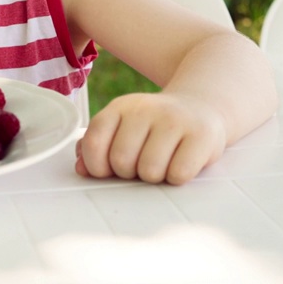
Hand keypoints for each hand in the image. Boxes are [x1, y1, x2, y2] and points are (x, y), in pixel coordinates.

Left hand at [75, 91, 226, 184]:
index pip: (93, 142)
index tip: (109, 168)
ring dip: (155, 177)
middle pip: (121, 161)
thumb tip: (81, 169)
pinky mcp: (201, 135)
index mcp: (120, 107)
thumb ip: (96, 147)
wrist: (201, 109)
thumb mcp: (123, 128)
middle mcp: (145, 109)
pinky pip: (178, 174)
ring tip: (163, 161)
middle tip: (143, 161)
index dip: (97, 166)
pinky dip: (178, 177)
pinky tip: (182, 161)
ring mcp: (174, 119)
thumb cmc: (154, 128)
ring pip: (149, 171)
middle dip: (130, 173)